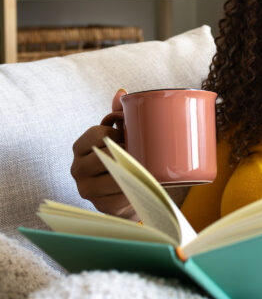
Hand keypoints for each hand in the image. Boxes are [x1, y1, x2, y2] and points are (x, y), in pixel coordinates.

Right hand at [71, 93, 134, 218]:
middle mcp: (77, 168)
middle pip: (104, 155)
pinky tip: (143, 184)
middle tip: (143, 151)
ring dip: (131, 171)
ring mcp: (87, 189)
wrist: (126, 194)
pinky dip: (133, 189)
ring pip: (112, 177)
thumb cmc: (121, 159)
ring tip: (147, 166)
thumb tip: (121, 92)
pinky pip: (119, 196)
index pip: (96, 134)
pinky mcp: (100, 206)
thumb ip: (118, 116)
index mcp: (80, 147)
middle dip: (126, 152)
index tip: (129, 135)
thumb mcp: (118, 137)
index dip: (116, 133)